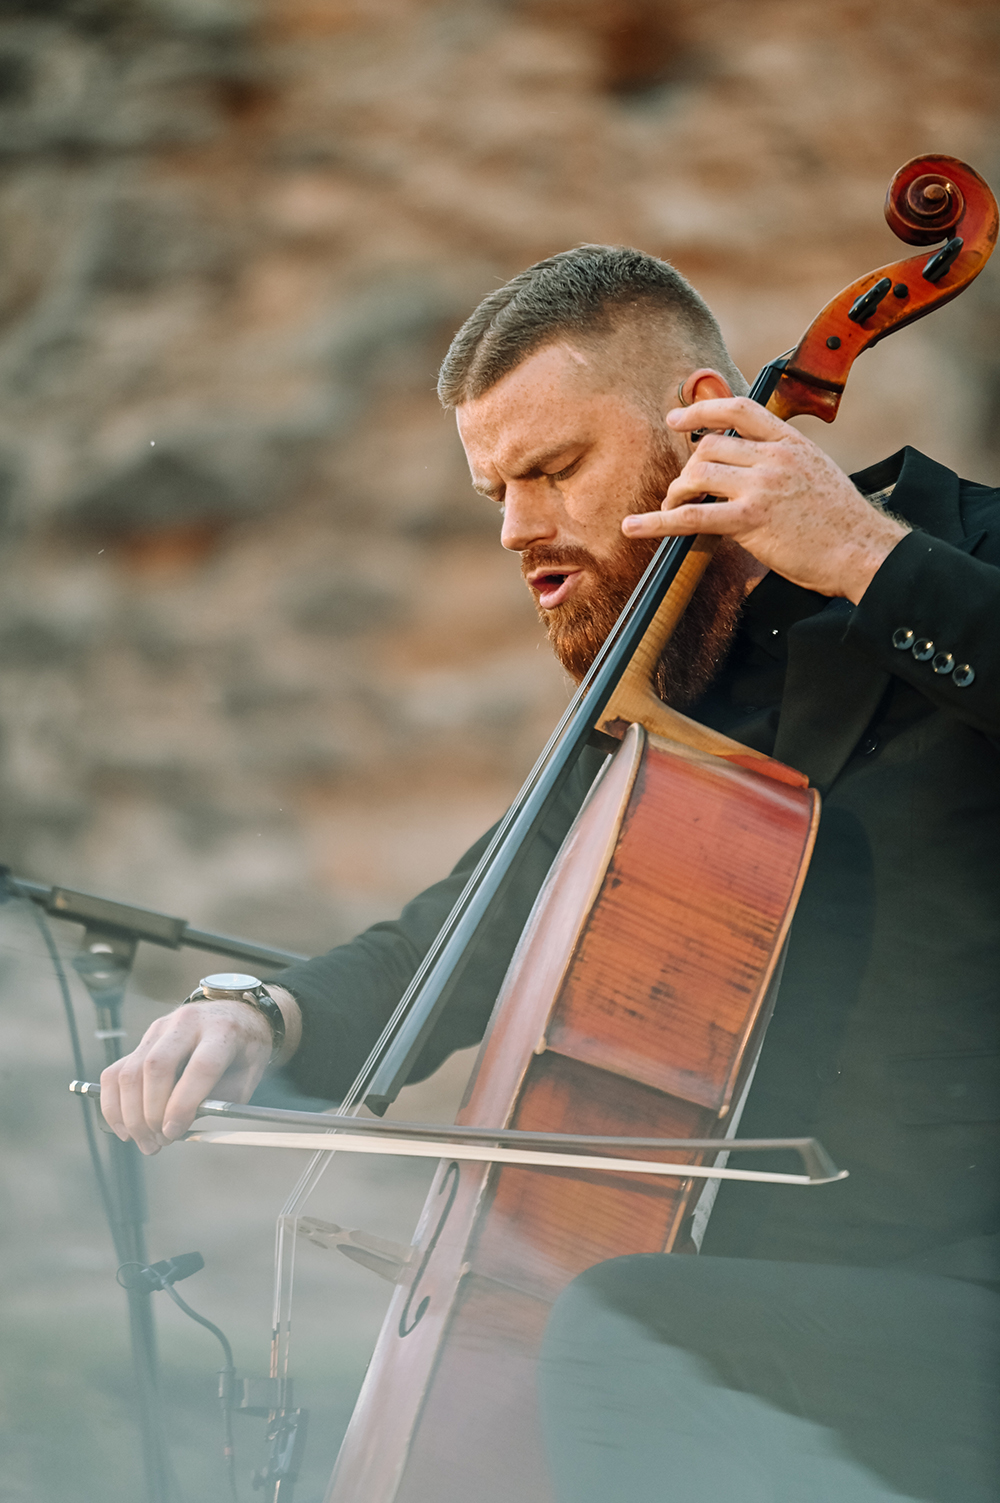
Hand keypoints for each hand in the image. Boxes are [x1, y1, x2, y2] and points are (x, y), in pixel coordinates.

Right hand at [100, 986, 300, 1154]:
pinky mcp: (143, 1038)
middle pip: (157, 1067)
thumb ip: (221, 1102)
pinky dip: (113, 1104)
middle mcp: (188, 1023)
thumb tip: (184, 1128)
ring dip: (131, 1114)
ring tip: (144, 1141)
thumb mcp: (247, 1076)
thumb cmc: (243, 1050)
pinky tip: (124, 1127)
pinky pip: (115, 1071)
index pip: (201, 1066)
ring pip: (131, 1071)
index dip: (184, 1103)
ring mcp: (161, 1028)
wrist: (234, 1014)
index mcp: (223, 1031)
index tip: (173, 1132)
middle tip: (158, 1142)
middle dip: (151, 1113)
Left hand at [622, 397, 908, 602]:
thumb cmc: (843, 523)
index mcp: (792, 443)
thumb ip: (783, 464)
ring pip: (697, 475)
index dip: (702, 410)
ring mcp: (762, 487)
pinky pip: (691, 516)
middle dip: (688, 469)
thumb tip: (747, 468)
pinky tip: (634, 527)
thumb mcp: (818, 474)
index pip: (740, 410)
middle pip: (709, 447)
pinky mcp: (751, 520)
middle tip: (684, 492)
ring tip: (675, 510)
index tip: (677, 418)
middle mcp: (774, 458)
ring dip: (677, 494)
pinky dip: (657, 522)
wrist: (864, 550)